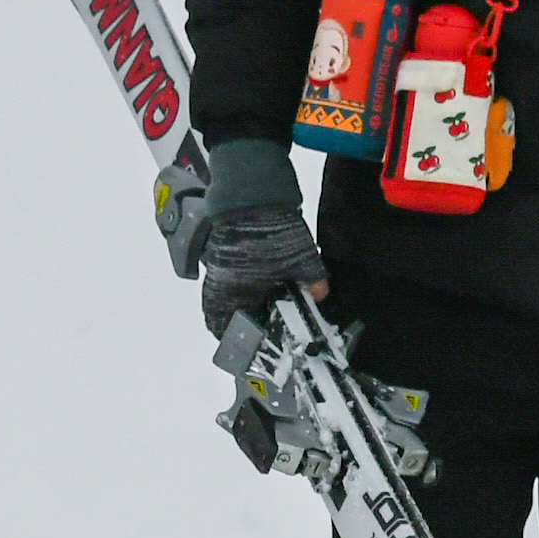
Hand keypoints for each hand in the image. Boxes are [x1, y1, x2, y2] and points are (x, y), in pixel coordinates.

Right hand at [174, 136, 322, 332]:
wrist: (253, 191)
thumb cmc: (272, 231)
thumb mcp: (302, 258)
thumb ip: (313, 281)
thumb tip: (321, 295)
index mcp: (233, 291)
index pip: (223, 325)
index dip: (232, 338)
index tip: (246, 345)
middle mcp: (220, 280)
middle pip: (217, 311)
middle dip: (233, 321)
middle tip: (253, 327)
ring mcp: (218, 262)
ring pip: (220, 291)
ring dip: (234, 300)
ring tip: (257, 305)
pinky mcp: (222, 246)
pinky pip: (225, 274)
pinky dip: (237, 282)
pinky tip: (257, 280)